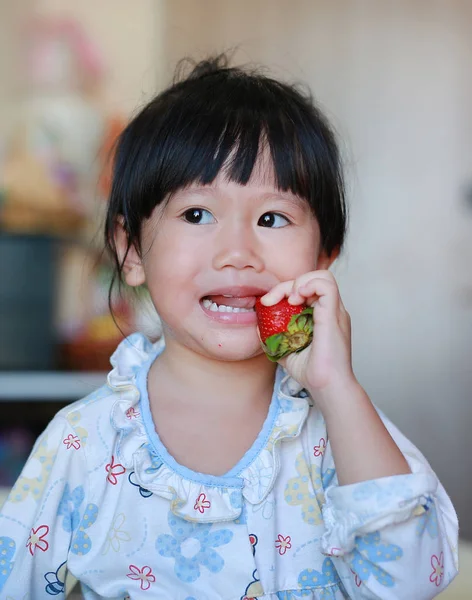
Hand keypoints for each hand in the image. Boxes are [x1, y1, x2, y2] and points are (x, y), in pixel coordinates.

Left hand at [260, 270, 355, 396]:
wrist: (327, 388)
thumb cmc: (311, 374)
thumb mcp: (286, 351)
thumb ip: (275, 338)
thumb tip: (257, 328)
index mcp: (323, 316)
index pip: (307, 289)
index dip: (285, 290)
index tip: (267, 303)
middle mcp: (331, 311)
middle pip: (313, 279)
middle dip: (287, 284)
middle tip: (271, 300)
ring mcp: (335, 312)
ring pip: (323, 277)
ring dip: (300, 281)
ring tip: (288, 299)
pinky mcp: (334, 315)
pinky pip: (326, 285)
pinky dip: (308, 284)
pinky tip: (295, 298)